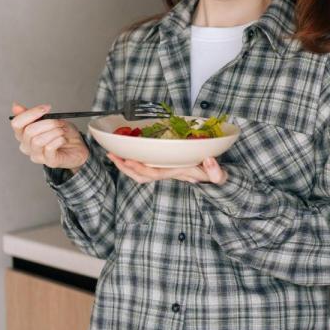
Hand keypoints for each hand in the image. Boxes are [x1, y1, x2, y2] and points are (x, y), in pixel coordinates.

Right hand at [10, 102, 89, 170]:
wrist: (78, 146)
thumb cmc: (63, 133)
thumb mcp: (49, 119)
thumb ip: (32, 114)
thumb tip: (15, 106)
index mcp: (23, 135)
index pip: (16, 123)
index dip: (31, 113)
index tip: (46, 107)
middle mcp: (26, 146)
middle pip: (29, 131)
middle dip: (48, 123)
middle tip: (59, 122)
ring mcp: (37, 156)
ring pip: (38, 140)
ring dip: (55, 132)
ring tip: (62, 131)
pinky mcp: (49, 162)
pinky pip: (49, 148)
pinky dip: (59, 139)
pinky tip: (63, 139)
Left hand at [108, 153, 227, 185]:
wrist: (212, 178)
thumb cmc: (213, 175)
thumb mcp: (218, 175)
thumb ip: (215, 171)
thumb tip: (209, 160)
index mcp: (176, 173)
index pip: (154, 173)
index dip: (140, 167)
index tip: (128, 159)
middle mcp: (166, 172)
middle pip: (141, 175)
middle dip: (125, 167)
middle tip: (112, 154)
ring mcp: (163, 169)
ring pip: (139, 172)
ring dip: (125, 164)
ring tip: (113, 154)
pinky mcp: (162, 164)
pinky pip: (144, 165)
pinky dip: (133, 160)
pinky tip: (126, 151)